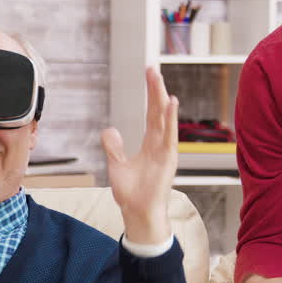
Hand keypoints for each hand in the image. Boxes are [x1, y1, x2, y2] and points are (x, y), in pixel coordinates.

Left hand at [101, 66, 177, 244]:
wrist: (137, 213)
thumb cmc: (131, 194)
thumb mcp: (117, 165)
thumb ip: (114, 147)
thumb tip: (110, 129)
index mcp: (150, 144)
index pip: (152, 114)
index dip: (150, 95)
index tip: (149, 76)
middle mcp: (160, 144)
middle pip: (158, 112)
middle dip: (155, 90)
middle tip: (153, 69)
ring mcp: (165, 151)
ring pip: (164, 119)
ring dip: (162, 99)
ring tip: (159, 79)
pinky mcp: (168, 159)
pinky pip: (170, 135)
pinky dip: (171, 119)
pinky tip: (170, 103)